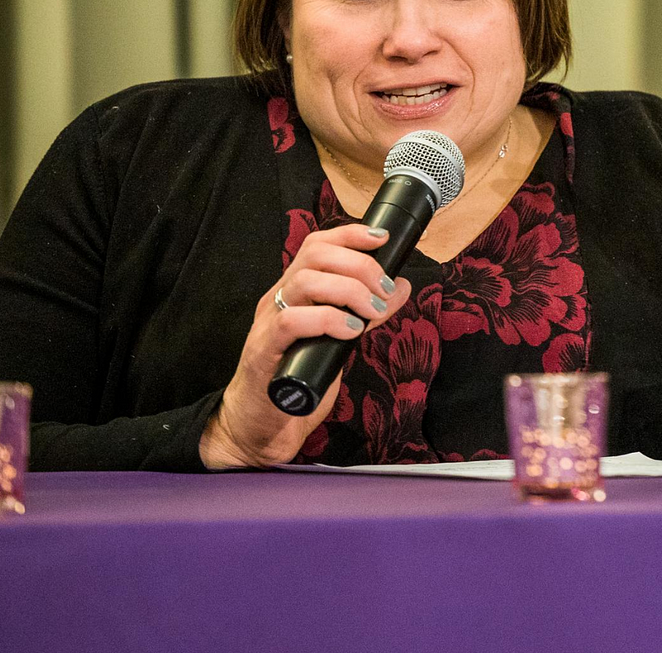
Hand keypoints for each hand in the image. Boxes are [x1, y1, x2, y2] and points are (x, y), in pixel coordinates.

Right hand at [199, 224, 411, 468]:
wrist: (260, 427)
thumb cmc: (300, 379)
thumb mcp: (340, 338)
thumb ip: (367, 311)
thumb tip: (400, 286)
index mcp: (294, 290)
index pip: (317, 244)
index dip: (350, 235)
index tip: (380, 240)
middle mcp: (278, 297)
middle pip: (314, 254)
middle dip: (358, 264)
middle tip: (383, 289)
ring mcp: (268, 322)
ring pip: (304, 281)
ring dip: (348, 290)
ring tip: (371, 312)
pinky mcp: (264, 351)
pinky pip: (291, 321)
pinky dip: (327, 320)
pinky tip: (351, 332)